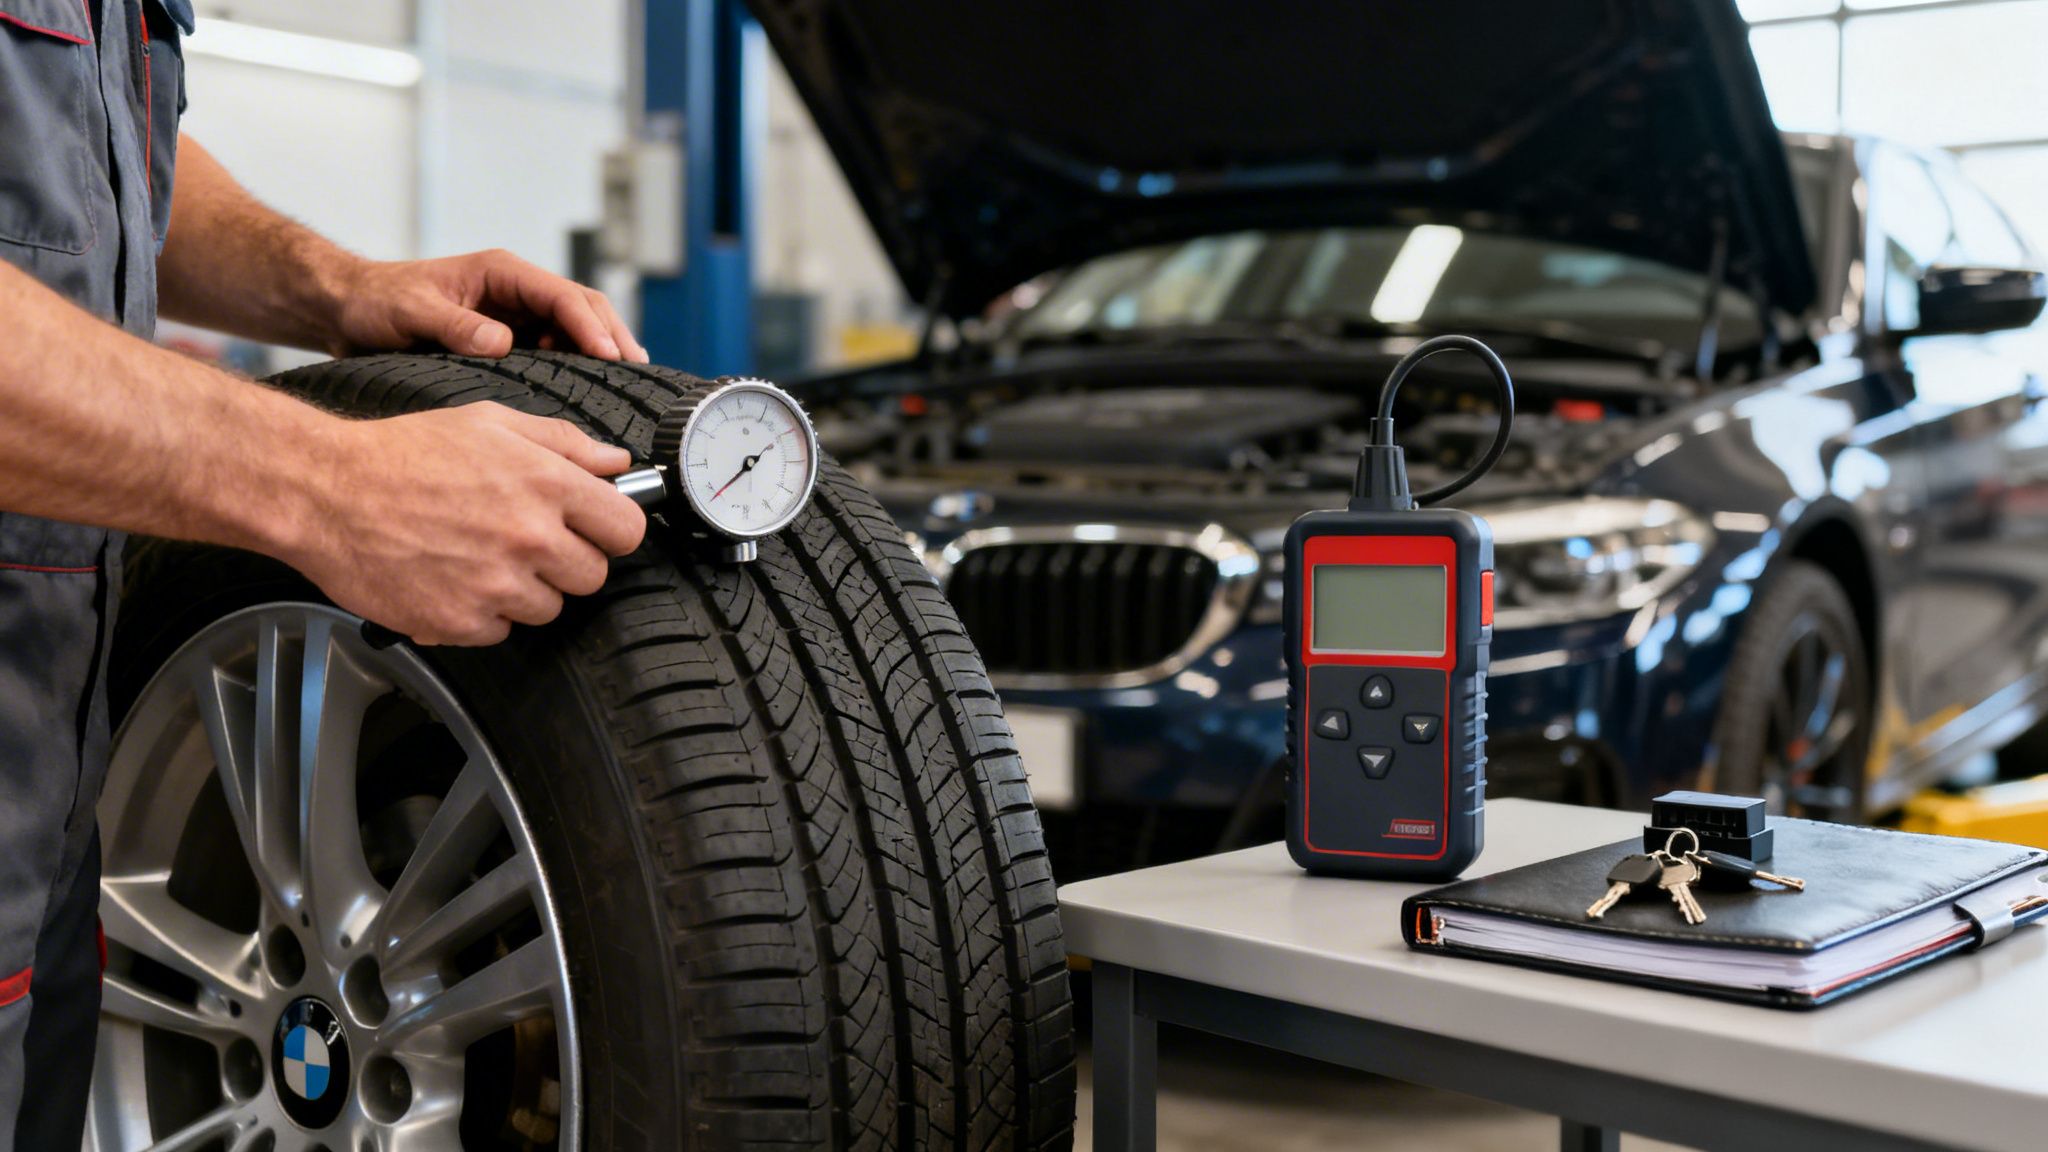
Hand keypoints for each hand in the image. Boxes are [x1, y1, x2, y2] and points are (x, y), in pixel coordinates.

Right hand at [288, 403, 646, 645]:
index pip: (627, 530)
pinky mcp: (461, 622)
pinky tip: (453, 578)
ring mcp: (497, 585)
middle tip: (524, 541)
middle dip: (566, 561)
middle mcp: (530, 538)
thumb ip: (564, 443)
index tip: (592, 528)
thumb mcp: (490, 423)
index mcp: (547, 485)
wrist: (325, 492)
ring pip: (549, 607)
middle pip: (593, 576)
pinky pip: (501, 631)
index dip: (610, 529)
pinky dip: (482, 613)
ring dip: (524, 590)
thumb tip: (616, 462)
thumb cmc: (403, 453)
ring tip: (479, 555)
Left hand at [328, 250, 649, 362]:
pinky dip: (576, 367)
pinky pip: (552, 351)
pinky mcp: (507, 339)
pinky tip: (588, 390)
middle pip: (582, 308)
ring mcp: (514, 315)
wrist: (346, 310)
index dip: (590, 326)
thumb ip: (454, 326)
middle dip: (612, 335)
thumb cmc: (374, 302)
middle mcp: (514, 291)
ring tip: (625, 384)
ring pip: (573, 329)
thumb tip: (502, 344)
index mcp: (500, 273)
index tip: (609, 356)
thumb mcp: (409, 312)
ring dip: (600, 352)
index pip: (562, 296)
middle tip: (636, 371)